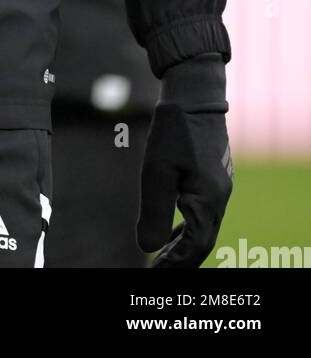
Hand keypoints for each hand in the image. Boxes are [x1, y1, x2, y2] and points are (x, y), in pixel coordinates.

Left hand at [137, 53, 232, 266]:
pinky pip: (203, 212)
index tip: (153, 272)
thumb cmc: (174, 130)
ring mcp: (219, 187)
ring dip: (183, 245)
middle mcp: (219, 197)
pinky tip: (172, 229)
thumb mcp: (156, 171)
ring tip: (161, 256)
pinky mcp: (214, 177)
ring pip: (204, 227)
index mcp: (208, 200)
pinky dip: (188, 226)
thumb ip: (154, 212)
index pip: (195, 247)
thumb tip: (147, 247)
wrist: (194, 95)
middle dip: (179, 259)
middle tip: (156, 270)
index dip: (174, 263)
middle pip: (202, 242)